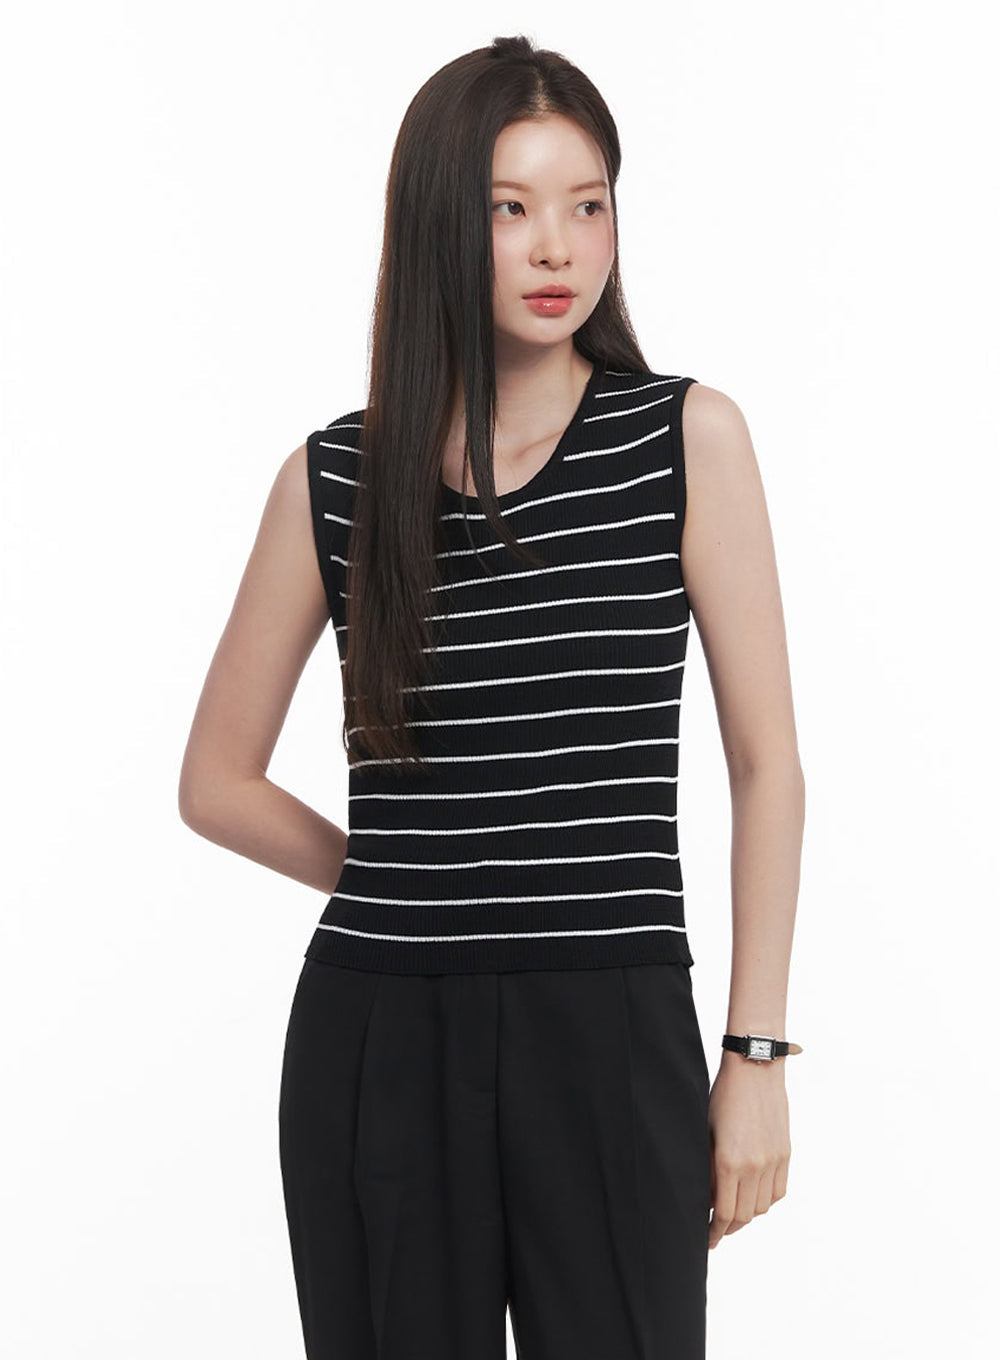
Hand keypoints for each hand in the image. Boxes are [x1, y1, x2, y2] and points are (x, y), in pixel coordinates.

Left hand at [707, 1054, 790, 1248]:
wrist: (755, 1068)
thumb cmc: (723, 1095)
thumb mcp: (706, 1131)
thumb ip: (707, 1166)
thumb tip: (707, 1195)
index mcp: (729, 1161)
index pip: (724, 1213)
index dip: (715, 1231)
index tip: (708, 1240)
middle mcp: (754, 1166)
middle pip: (744, 1216)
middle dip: (728, 1228)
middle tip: (717, 1231)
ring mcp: (773, 1161)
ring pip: (762, 1207)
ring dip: (747, 1215)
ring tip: (734, 1214)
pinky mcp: (785, 1153)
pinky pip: (778, 1191)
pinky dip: (766, 1201)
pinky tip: (754, 1197)